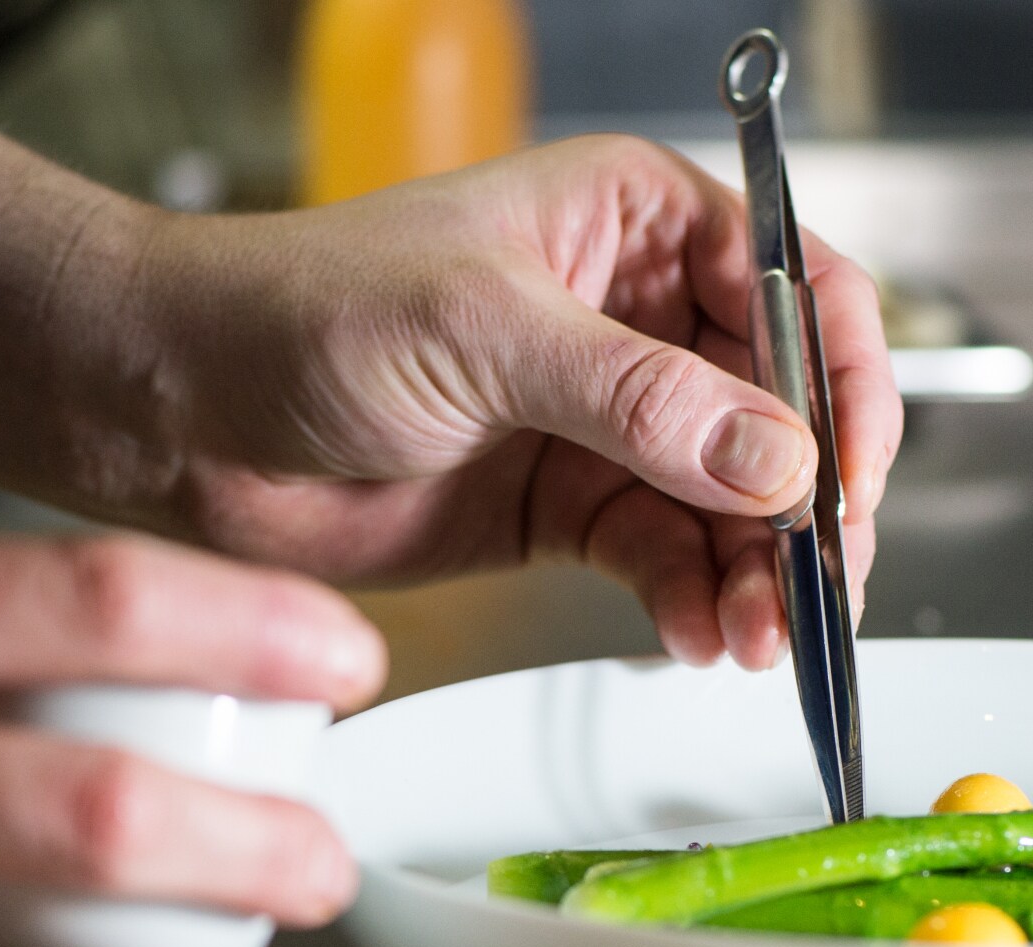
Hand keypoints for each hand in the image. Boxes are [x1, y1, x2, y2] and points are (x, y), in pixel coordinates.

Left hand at [119, 134, 901, 669]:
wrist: (185, 414)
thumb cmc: (303, 309)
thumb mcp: (484, 331)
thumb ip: (641, 400)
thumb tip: (777, 460)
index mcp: (639, 224)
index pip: (800, 292)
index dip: (842, 385)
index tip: (846, 476)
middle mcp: (644, 318)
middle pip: (787, 413)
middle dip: (810, 506)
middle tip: (815, 583)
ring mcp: (617, 421)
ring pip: (739, 504)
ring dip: (763, 575)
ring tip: (760, 635)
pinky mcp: (578, 506)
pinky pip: (673, 559)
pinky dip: (699, 602)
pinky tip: (701, 635)